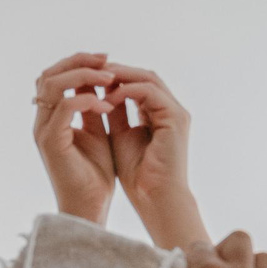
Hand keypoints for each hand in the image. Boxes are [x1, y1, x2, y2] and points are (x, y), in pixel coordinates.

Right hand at [30, 52, 117, 225]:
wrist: (90, 207)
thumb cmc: (95, 175)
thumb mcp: (97, 131)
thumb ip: (93, 106)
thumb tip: (102, 80)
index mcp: (51, 117)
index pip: (55, 76)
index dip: (79, 63)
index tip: (107, 60)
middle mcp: (43, 121)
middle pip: (49, 73)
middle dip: (80, 61)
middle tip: (107, 59)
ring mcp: (44, 130)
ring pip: (54, 84)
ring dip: (84, 75)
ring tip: (110, 78)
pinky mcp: (52, 141)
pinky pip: (65, 107)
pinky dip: (87, 100)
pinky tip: (106, 105)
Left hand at [104, 64, 207, 249]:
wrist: (154, 197)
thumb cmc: (138, 176)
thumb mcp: (120, 137)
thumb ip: (115, 114)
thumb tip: (98, 94)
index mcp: (161, 115)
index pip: (139, 85)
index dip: (115, 79)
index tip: (90, 79)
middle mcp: (171, 110)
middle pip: (144, 76)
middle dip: (117, 71)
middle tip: (91, 70)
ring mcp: (176, 112)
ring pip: (148, 79)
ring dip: (121, 76)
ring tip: (97, 79)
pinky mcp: (175, 118)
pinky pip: (148, 92)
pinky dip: (127, 90)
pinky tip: (108, 96)